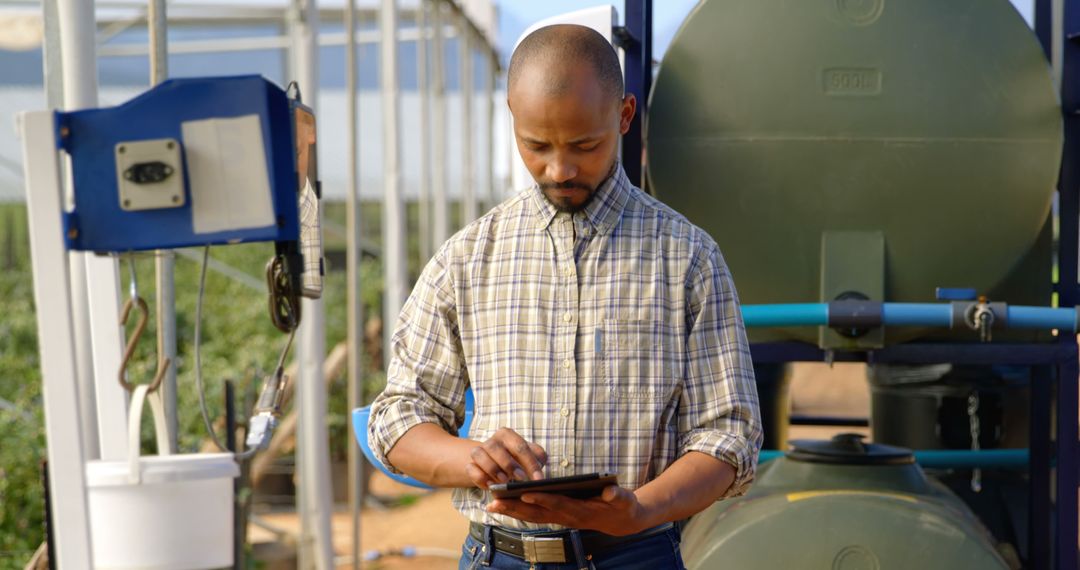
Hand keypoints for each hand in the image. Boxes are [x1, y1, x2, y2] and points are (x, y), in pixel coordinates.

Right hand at [465, 427, 547, 488]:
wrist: (494, 464)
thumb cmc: (516, 459)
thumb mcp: (529, 455)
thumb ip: (537, 456)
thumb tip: (542, 462)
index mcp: (507, 435)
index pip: (520, 447)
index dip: (531, 463)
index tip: (539, 478)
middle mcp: (492, 441)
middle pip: (497, 449)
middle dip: (509, 464)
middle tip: (521, 478)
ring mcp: (479, 452)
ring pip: (480, 455)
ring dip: (492, 469)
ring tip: (504, 481)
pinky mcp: (470, 465)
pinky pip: (471, 469)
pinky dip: (480, 477)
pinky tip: (490, 486)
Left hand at [485, 485, 652, 535]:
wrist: (622, 521)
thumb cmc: (622, 506)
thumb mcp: (624, 500)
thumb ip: (617, 495)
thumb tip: (610, 491)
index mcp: (581, 510)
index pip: (558, 504)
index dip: (542, 500)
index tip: (525, 494)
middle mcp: (567, 517)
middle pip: (538, 513)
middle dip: (516, 508)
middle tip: (494, 502)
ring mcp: (561, 518)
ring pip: (533, 516)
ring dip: (512, 511)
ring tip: (491, 504)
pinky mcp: (558, 516)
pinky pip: (535, 515)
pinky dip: (519, 510)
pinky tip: (504, 504)